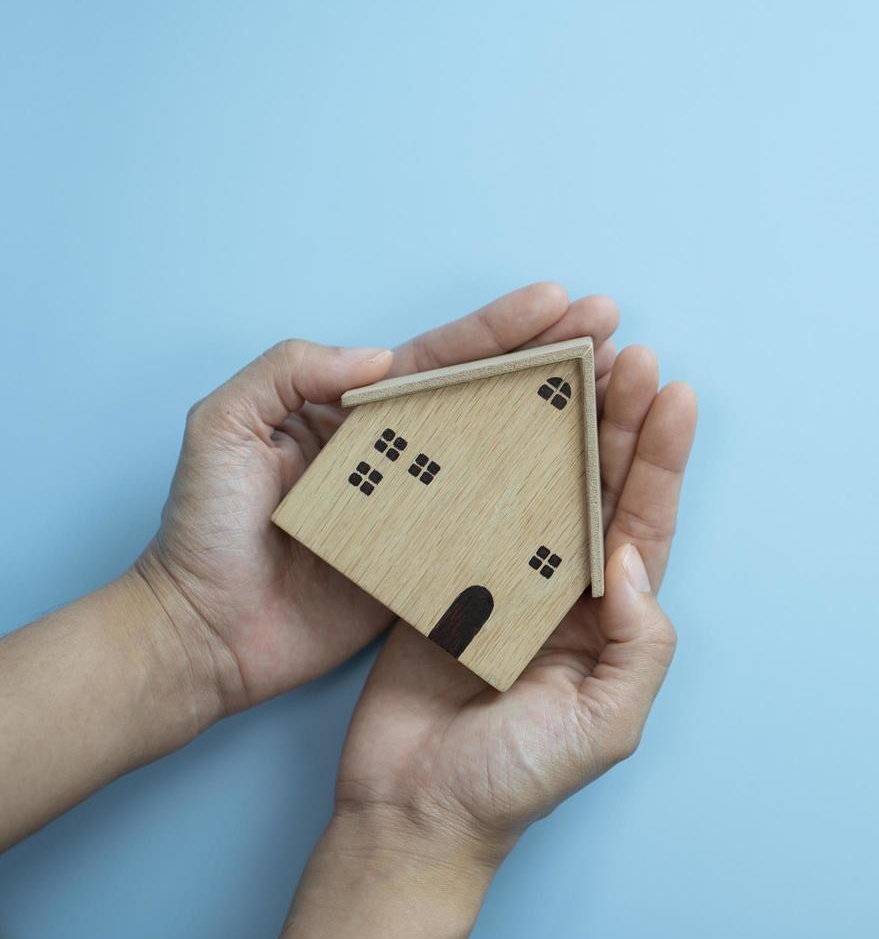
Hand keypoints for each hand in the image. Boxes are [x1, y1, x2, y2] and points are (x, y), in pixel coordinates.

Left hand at [136, 282, 619, 720]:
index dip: (503, 329)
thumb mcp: (221, 428)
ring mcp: (421, 508)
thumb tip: (380, 358)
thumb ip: (287, 373)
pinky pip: (495, 530)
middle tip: (611, 330)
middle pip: (491, 398)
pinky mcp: (430, 564)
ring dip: (563, 425)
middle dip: (553, 360)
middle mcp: (402, 454)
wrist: (200, 635)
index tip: (561, 303)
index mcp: (358, 413)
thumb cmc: (203, 529)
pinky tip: (587, 489)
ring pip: (505, 456)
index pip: (443, 360)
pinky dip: (543, 507)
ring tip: (618, 397)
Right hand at [279, 347, 695, 938]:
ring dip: (557, 421)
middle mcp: (565, 587)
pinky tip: (494, 408)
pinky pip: (470, 505)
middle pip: (597, 485)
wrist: (414, 813)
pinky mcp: (442, 575)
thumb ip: (641, 644)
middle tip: (625, 352)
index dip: (662, 456)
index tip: (675, 391)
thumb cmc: (517, 781)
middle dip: (617, 417)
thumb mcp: (607, 725)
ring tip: (572, 359)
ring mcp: (503, 576)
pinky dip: (483, 456)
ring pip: (539, 481)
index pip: (644, 520)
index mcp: (612, 618)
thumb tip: (630, 557)